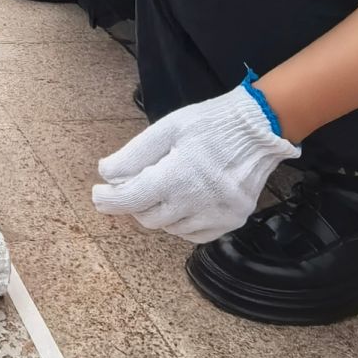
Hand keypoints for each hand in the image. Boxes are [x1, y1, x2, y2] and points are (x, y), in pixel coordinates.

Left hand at [92, 82, 298, 242]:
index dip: (108, 200)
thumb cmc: (210, 124)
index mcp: (179, 177)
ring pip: (171, 228)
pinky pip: (194, 234)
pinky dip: (182, 222)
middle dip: (135, 203)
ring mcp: (218, 216)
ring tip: (167, 186)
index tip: (98, 195)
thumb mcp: (167, 128)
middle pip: (148, 218)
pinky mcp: (232, 221)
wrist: (259, 129)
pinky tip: (186, 200)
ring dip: (160, 212)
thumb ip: (134, 155)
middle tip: (135, 185)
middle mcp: (199, 202)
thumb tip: (106, 174)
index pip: (131, 200)